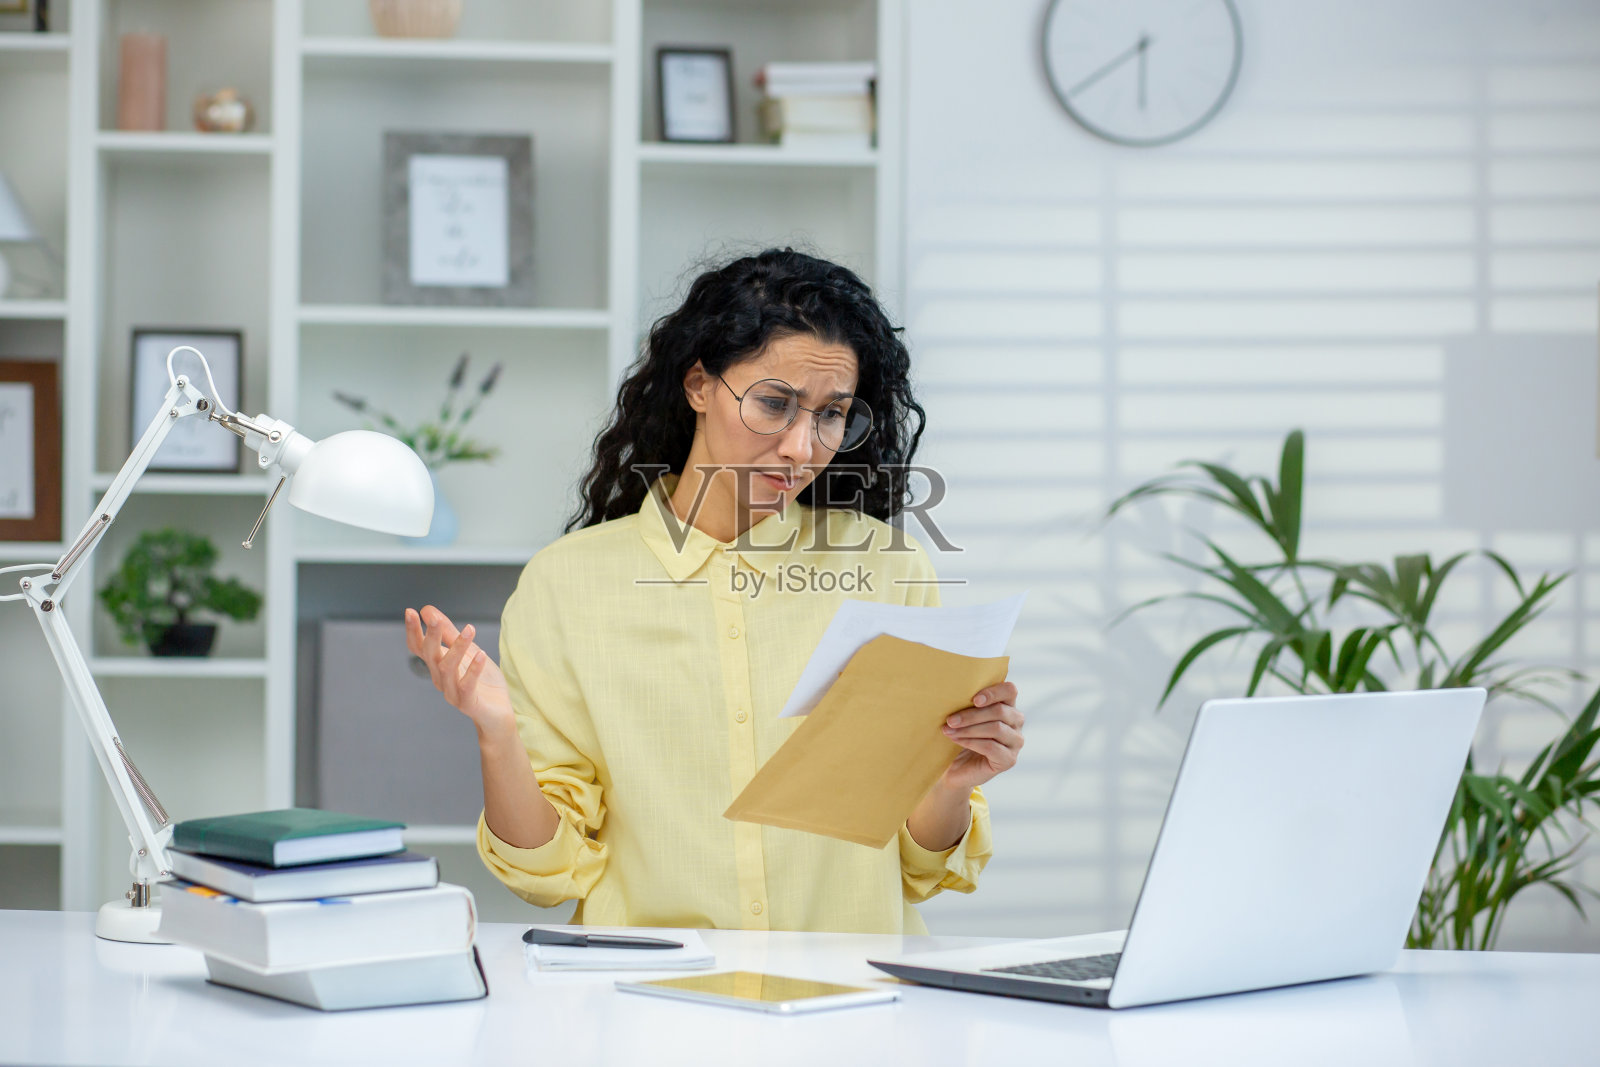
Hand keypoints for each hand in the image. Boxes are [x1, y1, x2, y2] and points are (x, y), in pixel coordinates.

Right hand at [404, 605, 512, 738]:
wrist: (497, 714)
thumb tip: (428, 610)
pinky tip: (481, 655)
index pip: (418, 647)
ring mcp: (452, 692)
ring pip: (448, 668)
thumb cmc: (482, 681)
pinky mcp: (467, 703)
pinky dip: (473, 669)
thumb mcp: (468, 651)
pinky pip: (466, 685)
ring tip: (470, 629)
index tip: (410, 611)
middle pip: (430, 656)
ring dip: (457, 647)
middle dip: (432, 636)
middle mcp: (440, 679)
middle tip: (435, 619)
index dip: (413, 631)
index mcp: (437, 665)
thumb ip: (449, 633)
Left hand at [939, 680, 1023, 793]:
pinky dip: (971, 742)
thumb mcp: (962, 716)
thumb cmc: (958, 736)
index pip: (1010, 691)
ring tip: (948, 730)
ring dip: (969, 729)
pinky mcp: (1009, 760)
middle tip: (950, 720)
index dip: (993, 693)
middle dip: (972, 715)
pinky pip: (991, 747)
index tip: (974, 699)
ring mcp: (1015, 742)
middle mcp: (1016, 722)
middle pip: (1000, 711)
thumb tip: (953, 691)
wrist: (954, 768)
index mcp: (1007, 705)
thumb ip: (966, 703)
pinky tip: (956, 740)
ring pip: (996, 728)